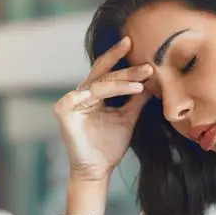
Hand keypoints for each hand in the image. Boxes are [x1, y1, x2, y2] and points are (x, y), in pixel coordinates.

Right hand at [54, 36, 152, 182]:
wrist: (98, 170)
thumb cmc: (109, 146)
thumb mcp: (128, 118)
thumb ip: (136, 100)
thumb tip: (152, 81)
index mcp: (96, 94)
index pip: (109, 72)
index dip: (123, 60)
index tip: (141, 51)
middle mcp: (83, 94)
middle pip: (101, 72)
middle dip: (115, 57)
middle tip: (131, 44)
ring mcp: (72, 103)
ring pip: (96, 86)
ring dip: (117, 83)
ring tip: (139, 84)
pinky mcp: (63, 114)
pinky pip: (72, 99)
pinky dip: (82, 94)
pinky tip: (94, 92)